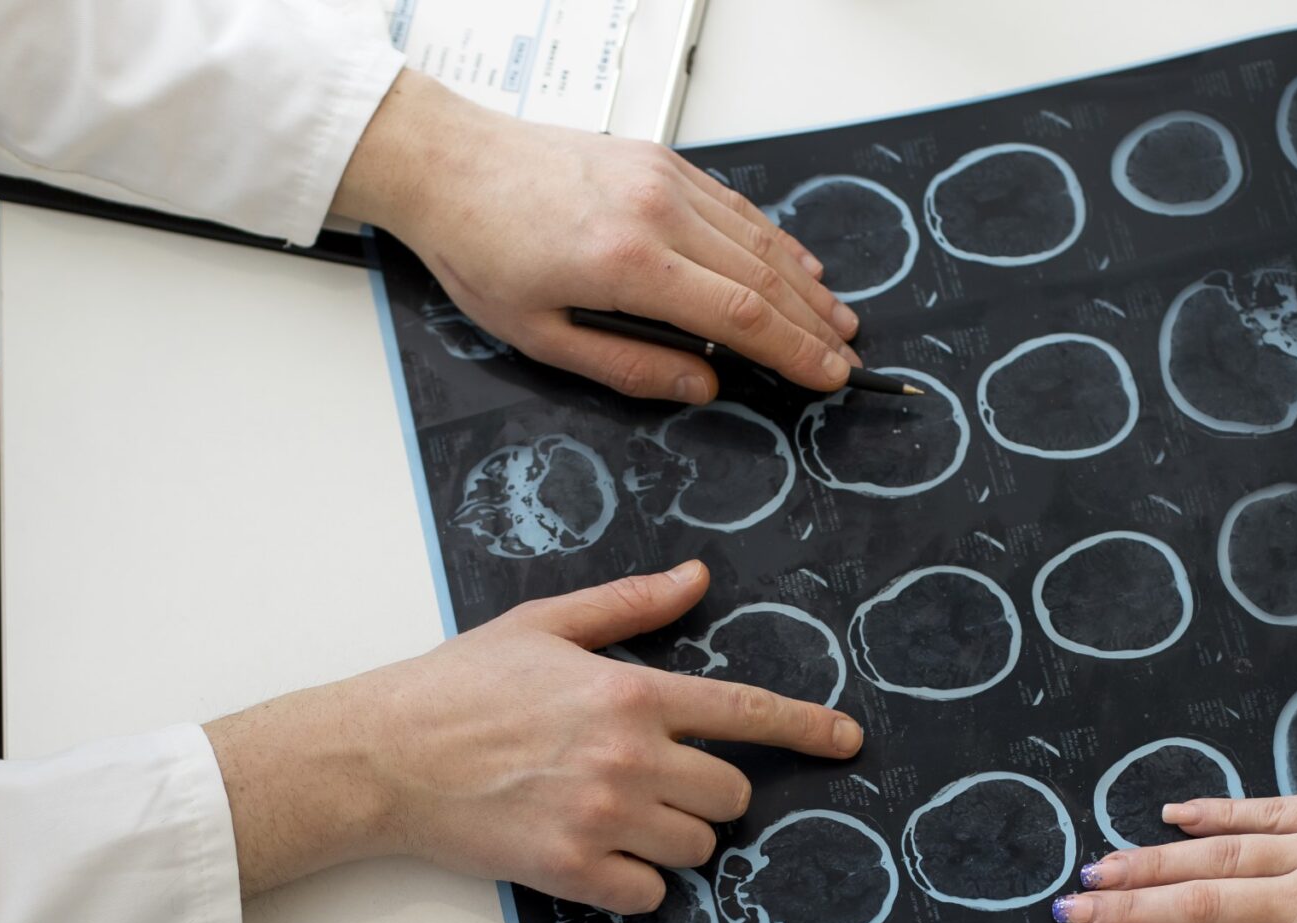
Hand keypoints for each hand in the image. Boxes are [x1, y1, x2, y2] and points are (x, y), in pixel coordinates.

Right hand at [203, 562, 861, 908]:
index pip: (744, 713)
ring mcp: (602, 817)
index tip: (847, 743)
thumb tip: (698, 578)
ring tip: (617, 817)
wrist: (384, 756)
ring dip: (674, 841)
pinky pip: (651, 895)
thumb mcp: (546, 625)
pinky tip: (597, 856)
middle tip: (655, 783)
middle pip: (730, 797)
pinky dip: (636, 884)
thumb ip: (630, 606)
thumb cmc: (460, 686)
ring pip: (697, 850)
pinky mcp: (572, 869)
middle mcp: (628, 756)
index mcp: (630, 692)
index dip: (806, 730)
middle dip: (708, 794)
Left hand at [333, 72, 858, 400]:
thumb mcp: (541, 335)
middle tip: (845, 357)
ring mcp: (662, 178)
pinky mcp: (659, 160)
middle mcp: (655, 211)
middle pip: (762, 276)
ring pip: (757, 238)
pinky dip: (772, 240)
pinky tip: (795, 266)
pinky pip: (733, 207)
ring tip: (836, 319)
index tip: (827, 376)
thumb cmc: (482, 248)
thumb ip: (629, 366)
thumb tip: (701, 387)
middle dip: (811, 324)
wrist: (450, 164)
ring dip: (803, 283)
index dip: (793, 351)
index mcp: (627, 263)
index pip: (739, 315)